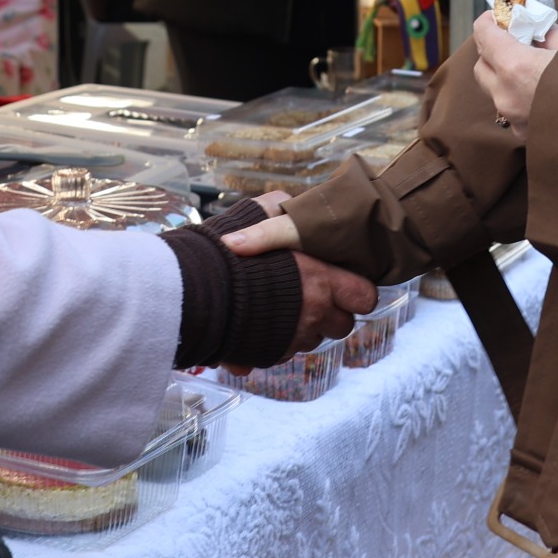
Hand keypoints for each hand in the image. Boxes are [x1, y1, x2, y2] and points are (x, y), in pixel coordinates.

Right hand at [217, 193, 376, 363]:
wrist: (192, 292)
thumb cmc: (228, 252)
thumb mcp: (257, 213)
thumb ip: (279, 209)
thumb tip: (288, 203)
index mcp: (319, 280)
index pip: (364, 296)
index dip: (357, 291)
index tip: (344, 284)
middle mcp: (312, 313)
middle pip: (343, 325)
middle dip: (331, 313)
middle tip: (312, 297)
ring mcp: (292, 338)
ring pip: (313, 340)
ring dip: (304, 327)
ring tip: (280, 307)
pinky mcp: (269, 354)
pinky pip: (285, 352)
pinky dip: (277, 341)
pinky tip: (260, 322)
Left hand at [472, 14, 557, 141]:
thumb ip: (547, 34)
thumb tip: (536, 30)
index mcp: (515, 67)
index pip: (484, 36)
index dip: (487, 22)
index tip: (495, 16)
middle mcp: (506, 95)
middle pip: (481, 66)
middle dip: (490, 51)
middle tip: (509, 40)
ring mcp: (513, 118)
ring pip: (493, 91)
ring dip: (501, 76)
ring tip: (525, 67)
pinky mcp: (523, 134)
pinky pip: (510, 111)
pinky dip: (517, 98)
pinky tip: (536, 92)